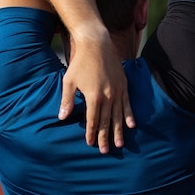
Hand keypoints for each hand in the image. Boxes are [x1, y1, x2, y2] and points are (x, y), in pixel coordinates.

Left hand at [59, 32, 135, 153]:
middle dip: (105, 137)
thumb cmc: (79, 62)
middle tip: (106, 150)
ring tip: (120, 143)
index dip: (91, 133)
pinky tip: (131, 125)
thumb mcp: (68, 81)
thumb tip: (62, 117)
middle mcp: (108, 96)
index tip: (90, 143)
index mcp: (93, 96)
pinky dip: (129, 115)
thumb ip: (67, 100)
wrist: (96, 43)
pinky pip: (127, 104)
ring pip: (119, 115)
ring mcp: (117, 90)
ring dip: (119, 130)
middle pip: (106, 121)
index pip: (93, 120)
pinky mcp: (124, 84)